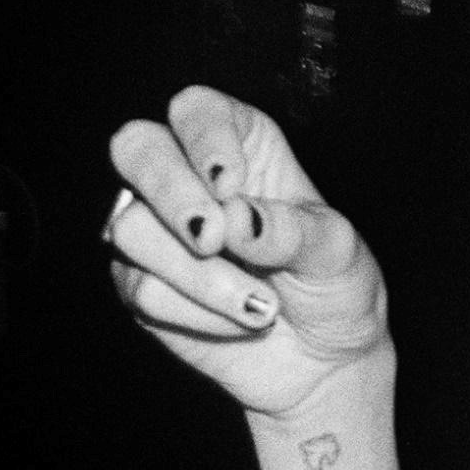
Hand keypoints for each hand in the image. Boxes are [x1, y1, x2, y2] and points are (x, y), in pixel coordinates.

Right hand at [106, 87, 387, 417]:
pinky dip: (198, 313)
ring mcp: (157, 230)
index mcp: (241, 146)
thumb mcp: (335, 252)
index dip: (203, 138)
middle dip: (171, 194)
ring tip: (262, 306)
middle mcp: (188, 177)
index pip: (197, 110)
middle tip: (212, 239)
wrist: (322, 360)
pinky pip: (143, 289)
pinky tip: (237, 323)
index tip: (230, 183)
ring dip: (199, 275)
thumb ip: (292, 230)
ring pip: (133, 227)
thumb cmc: (334, 286)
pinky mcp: (142, 283)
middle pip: (136, 148)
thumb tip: (237, 219)